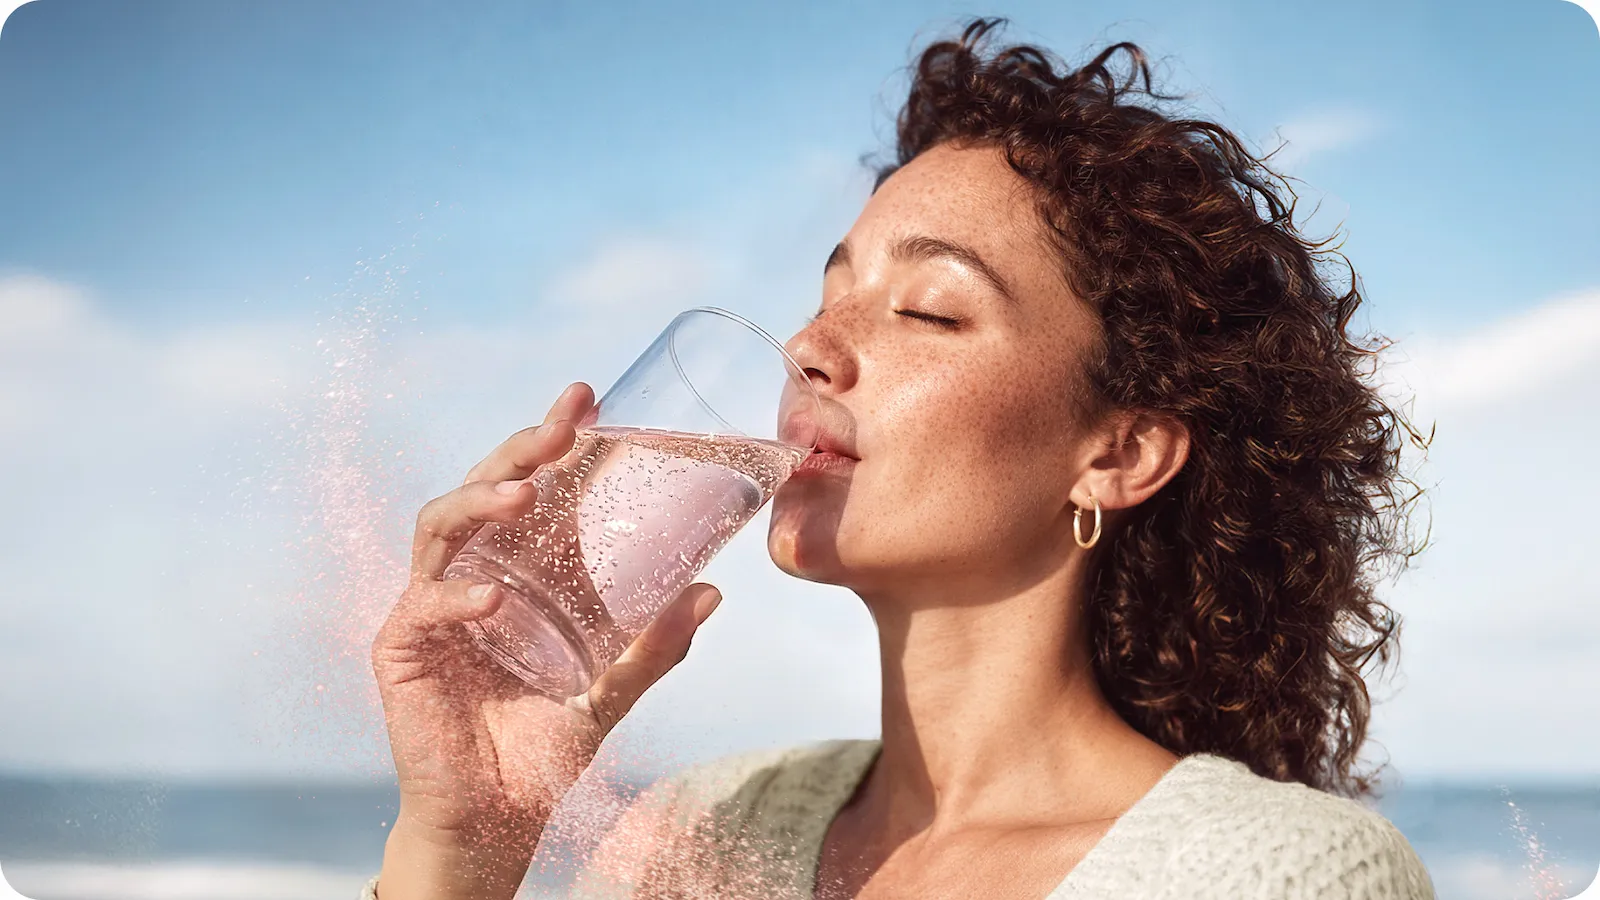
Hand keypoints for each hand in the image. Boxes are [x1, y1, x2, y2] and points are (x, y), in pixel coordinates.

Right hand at [371, 382, 722, 899]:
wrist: (497, 821)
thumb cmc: (544, 750)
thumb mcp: (611, 687)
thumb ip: (656, 644)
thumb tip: (713, 590)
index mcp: (517, 571)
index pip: (529, 486)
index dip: (552, 439)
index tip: (587, 397)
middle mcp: (470, 574)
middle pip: (482, 488)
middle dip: (519, 449)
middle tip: (560, 424)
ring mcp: (431, 608)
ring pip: (439, 527)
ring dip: (480, 500)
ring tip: (526, 491)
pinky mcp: (401, 650)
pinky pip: (422, 606)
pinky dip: (454, 595)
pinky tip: (489, 597)